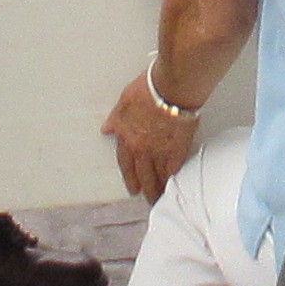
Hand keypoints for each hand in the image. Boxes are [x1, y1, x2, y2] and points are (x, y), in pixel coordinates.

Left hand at [104, 73, 200, 201]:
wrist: (171, 88)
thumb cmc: (150, 87)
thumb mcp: (124, 100)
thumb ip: (117, 118)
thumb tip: (107, 128)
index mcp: (126, 135)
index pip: (125, 162)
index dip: (128, 175)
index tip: (132, 185)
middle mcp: (141, 147)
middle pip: (142, 174)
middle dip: (144, 188)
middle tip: (147, 198)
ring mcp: (159, 150)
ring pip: (158, 175)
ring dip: (159, 187)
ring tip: (161, 194)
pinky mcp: (177, 149)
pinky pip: (174, 168)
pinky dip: (173, 174)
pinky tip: (175, 179)